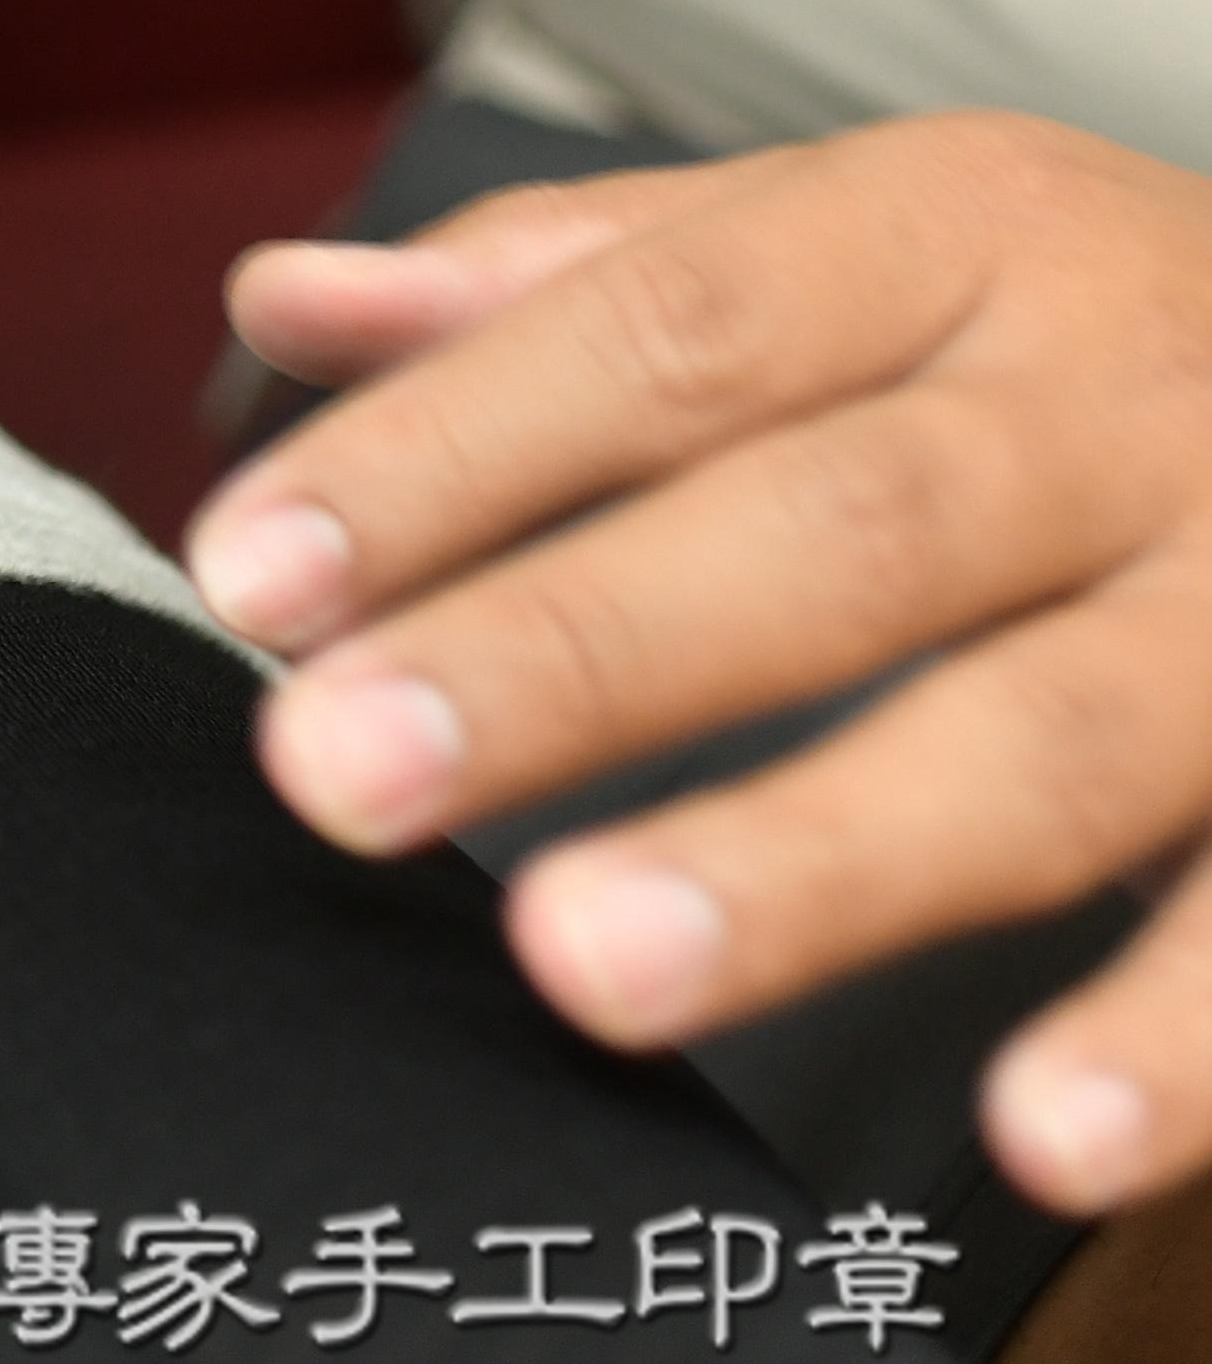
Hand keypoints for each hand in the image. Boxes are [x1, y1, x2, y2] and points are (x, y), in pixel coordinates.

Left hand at [188, 115, 1211, 1214]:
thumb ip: (581, 287)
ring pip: (1053, 733)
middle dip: (574, 654)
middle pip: (830, 528)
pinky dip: (1179, 1033)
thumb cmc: (1092, 337)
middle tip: (330, 771)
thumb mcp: (872, 248)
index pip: (662, 332)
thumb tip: (286, 305)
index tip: (245, 579)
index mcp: (967, 229)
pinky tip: (1036, 1134)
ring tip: (582, 961)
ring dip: (816, 856)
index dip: (448, 453)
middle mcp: (1139, 394)